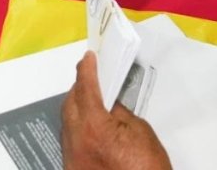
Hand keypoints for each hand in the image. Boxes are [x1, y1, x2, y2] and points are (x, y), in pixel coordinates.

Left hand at [62, 53, 171, 169]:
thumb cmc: (148, 168)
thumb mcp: (140, 132)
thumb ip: (119, 112)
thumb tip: (108, 102)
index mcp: (94, 127)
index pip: (86, 89)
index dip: (87, 70)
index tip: (89, 58)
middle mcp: (76, 141)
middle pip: (70, 104)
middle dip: (79, 89)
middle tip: (92, 78)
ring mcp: (72, 158)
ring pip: (68, 123)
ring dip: (77, 109)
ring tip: (93, 101)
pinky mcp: (73, 169)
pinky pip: (71, 141)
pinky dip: (78, 129)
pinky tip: (91, 127)